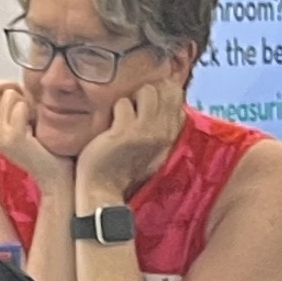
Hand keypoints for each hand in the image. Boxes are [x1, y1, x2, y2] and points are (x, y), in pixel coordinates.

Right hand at [0, 72, 67, 190]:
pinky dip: (31, 110)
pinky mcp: (13, 138)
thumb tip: (6, 85)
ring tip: (31, 118)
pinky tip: (35, 126)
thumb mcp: (19, 125)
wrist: (53, 175)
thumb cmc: (42, 150)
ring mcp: (0, 136)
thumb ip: (7, 108)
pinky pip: (20, 107)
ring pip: (7, 94)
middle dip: (7, 85)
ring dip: (23, 99)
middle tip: (22, 98)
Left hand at [78, 74, 188, 204]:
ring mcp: (146, 132)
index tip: (145, 103)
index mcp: (172, 135)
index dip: (160, 90)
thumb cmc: (124, 167)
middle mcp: (164, 132)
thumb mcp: (152, 147)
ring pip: (147, 91)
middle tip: (133, 109)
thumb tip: (163, 92)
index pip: (177, 94)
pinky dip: (115, 110)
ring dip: (132, 97)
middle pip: (164, 88)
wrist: (105, 192)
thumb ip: (160, 123)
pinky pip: (123, 103)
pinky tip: (111, 127)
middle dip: (146, 91)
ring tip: (123, 116)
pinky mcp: (125, 133)